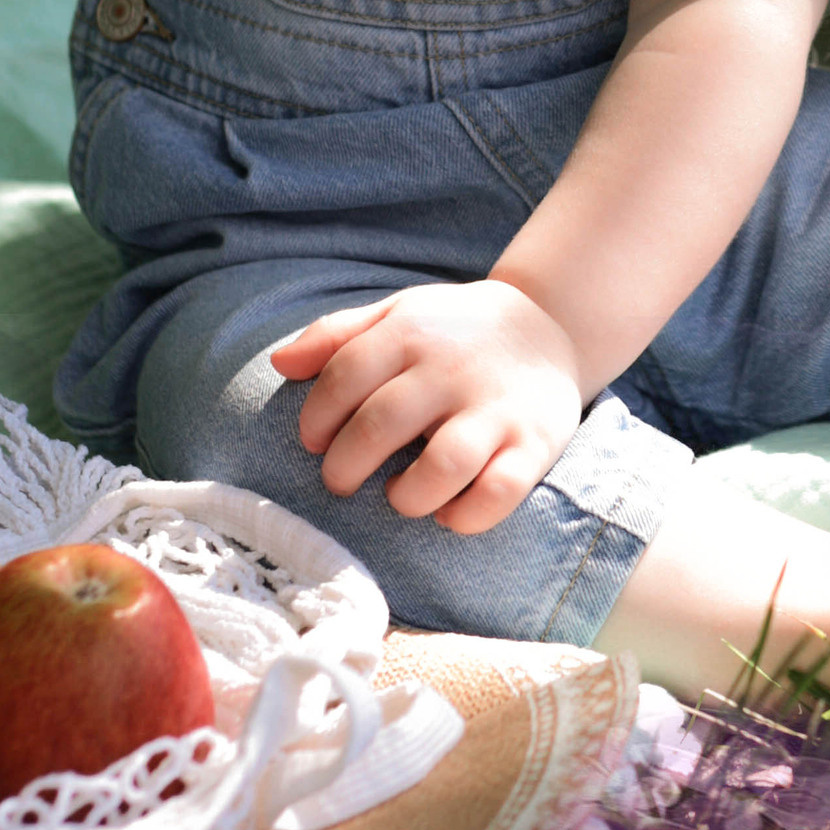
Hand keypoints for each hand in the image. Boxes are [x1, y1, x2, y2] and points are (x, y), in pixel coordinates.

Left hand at [272, 281, 583, 534]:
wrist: (550, 327)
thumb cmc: (455, 333)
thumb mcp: (398, 314)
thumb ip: (337, 335)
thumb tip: (280, 365)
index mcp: (411, 334)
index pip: (344, 376)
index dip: (317, 418)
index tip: (315, 442)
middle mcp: (452, 370)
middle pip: (381, 425)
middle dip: (345, 467)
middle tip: (340, 481)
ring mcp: (497, 409)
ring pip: (443, 465)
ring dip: (406, 496)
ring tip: (398, 495)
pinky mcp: (534, 445)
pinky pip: (499, 493)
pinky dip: (465, 515)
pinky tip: (448, 511)